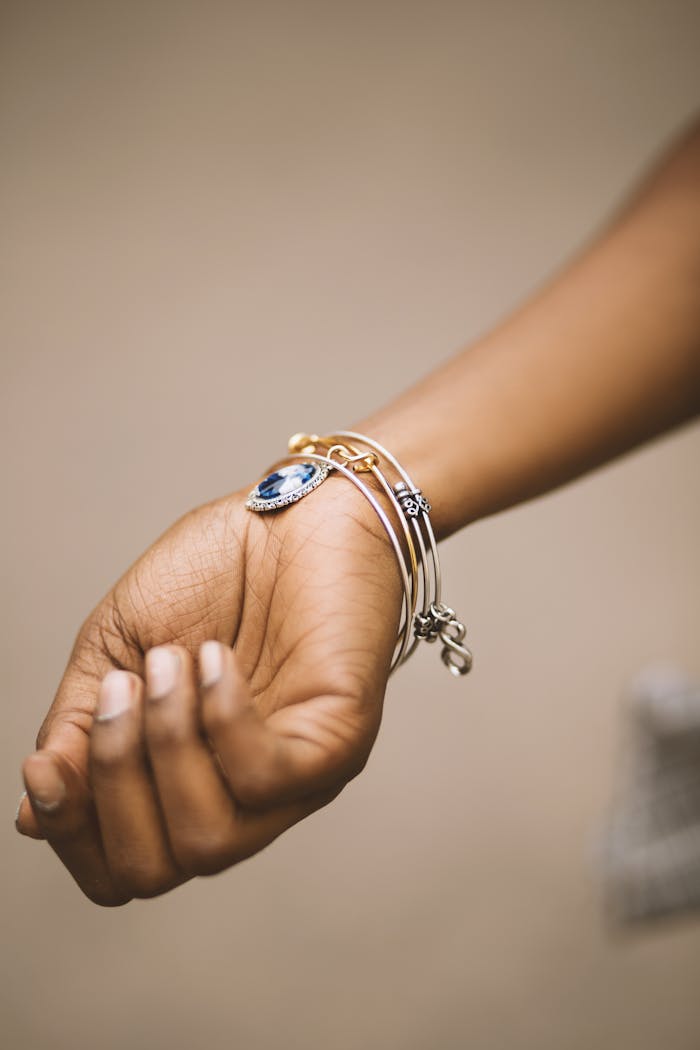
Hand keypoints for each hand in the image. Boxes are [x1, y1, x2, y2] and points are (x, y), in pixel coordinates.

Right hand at [16, 478, 401, 904]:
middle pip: (154, 871)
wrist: (291, 509)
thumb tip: (33, 814)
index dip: (71, 833)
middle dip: (113, 780)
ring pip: (206, 841)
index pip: (121, 869)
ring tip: (173, 662)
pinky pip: (264, 779)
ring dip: (166, 743)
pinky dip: (222, 718)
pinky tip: (217, 660)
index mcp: (185, 782)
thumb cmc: (212, 572)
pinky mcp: (338, 744)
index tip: (48, 766)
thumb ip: (79, 730)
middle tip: (124, 687)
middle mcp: (240, 798)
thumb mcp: (118, 648)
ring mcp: (293, 779)